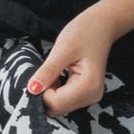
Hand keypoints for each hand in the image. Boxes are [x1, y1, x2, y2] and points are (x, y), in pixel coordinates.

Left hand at [26, 0, 133, 117]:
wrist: (103, 25)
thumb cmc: (85, 31)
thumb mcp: (62, 49)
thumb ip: (47, 71)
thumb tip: (31, 90)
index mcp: (89, 86)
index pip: (55, 103)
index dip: (42, 91)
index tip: (43, 74)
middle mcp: (92, 97)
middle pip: (58, 108)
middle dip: (46, 93)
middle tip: (49, 72)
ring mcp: (90, 98)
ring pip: (59, 107)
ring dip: (51, 92)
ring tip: (57, 72)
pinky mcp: (86, 96)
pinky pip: (64, 101)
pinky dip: (56, 91)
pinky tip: (60, 77)